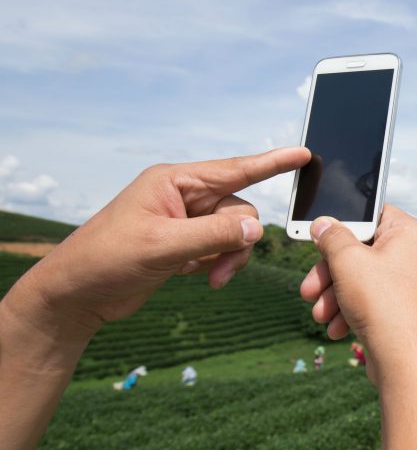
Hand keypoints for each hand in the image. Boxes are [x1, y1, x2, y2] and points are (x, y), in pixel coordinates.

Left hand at [16, 147, 310, 329]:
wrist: (77, 294)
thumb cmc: (107, 259)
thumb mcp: (163, 246)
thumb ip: (214, 235)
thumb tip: (256, 229)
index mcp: (175, 181)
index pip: (235, 169)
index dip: (272, 162)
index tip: (304, 154)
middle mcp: (183, 196)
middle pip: (239, 210)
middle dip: (236, 241)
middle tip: (219, 272)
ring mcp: (185, 221)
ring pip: (234, 233)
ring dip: (228, 258)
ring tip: (210, 280)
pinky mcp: (185, 244)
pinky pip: (221, 248)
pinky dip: (217, 265)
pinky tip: (194, 277)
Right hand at [299, 205, 416, 387]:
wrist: (407, 362)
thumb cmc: (383, 305)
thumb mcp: (346, 261)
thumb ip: (331, 237)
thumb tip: (323, 223)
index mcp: (412, 232)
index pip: (372, 215)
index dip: (342, 227)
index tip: (318, 239)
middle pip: (362, 251)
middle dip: (330, 274)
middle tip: (308, 290)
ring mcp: (415, 282)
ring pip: (364, 279)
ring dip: (335, 296)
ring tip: (319, 315)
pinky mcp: (407, 307)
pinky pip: (374, 299)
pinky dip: (352, 310)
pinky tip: (337, 329)